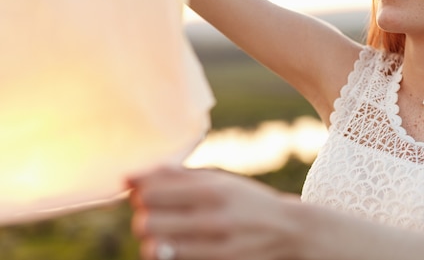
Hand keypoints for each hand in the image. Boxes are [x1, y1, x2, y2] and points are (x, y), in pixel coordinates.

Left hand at [128, 166, 300, 259]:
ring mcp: (215, 246)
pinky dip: (168, 253)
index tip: (148, 192)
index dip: (141, 192)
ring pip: (155, 248)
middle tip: (154, 213)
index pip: (151, 193)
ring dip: (153, 239)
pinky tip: (180, 244)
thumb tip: (130, 177)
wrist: (288, 230)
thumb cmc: (245, 199)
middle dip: (144, 216)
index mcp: (212, 189)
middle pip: (147, 222)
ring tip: (165, 231)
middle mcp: (213, 218)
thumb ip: (178, 176)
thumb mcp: (219, 178)